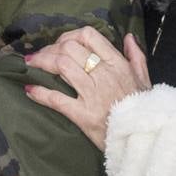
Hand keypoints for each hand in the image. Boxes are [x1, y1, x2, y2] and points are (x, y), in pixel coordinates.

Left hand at [23, 27, 151, 150]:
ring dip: (42, 63)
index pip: (89, 36)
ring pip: (62, 66)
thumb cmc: (144, 109)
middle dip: (51, 49)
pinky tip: (30, 90)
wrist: (145, 139)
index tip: (60, 44)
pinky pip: (57, 99)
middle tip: (41, 56)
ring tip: (31, 65)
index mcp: (118, 64)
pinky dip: (40, 93)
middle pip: (70, 48)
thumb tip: (127, 36)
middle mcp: (104, 75)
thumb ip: (136, 56)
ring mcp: (93, 94)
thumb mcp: (144, 80)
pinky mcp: (84, 115)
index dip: (69, 35)